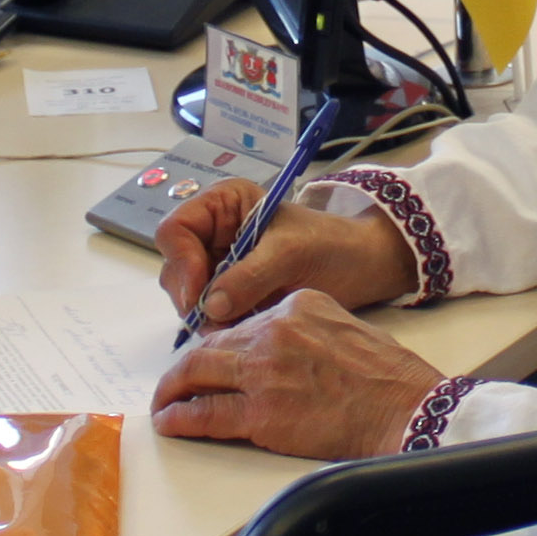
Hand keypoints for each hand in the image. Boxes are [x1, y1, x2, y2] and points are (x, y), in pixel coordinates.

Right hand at [151, 179, 420, 326]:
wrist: (361, 267)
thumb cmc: (330, 244)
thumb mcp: (290, 253)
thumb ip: (249, 276)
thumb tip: (211, 305)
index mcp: (223, 205)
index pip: (176, 229)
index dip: (180, 261)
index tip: (198, 295)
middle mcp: (213, 233)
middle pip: (175, 266)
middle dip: (192, 294)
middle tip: (215, 321)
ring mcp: (219, 266)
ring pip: (188, 294)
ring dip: (205, 314)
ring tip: (235, 325)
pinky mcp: (230, 294)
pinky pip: (208, 313)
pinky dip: (218, 326)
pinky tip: (240, 330)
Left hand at [153, 291, 451, 457]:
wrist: (406, 410)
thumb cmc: (390, 378)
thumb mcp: (346, 327)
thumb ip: (308, 330)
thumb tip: (282, 349)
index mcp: (296, 306)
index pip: (242, 323)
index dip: (220, 346)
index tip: (210, 360)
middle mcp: (274, 331)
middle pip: (211, 346)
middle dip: (184, 367)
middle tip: (172, 382)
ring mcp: (265, 372)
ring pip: (198, 375)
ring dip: (174, 390)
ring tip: (164, 403)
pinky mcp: (262, 413)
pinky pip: (207, 413)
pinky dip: (182, 417)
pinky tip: (172, 421)